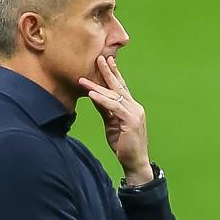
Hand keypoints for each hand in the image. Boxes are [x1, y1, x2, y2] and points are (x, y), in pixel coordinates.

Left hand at [79, 55, 153, 185]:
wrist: (135, 162)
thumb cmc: (124, 145)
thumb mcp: (111, 124)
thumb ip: (105, 110)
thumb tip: (94, 96)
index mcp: (131, 107)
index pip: (121, 88)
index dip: (113, 74)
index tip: (106, 61)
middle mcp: (135, 107)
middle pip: (119, 86)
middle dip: (108, 71)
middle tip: (100, 57)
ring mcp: (134, 113)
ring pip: (114, 95)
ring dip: (98, 86)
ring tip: (84, 79)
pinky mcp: (130, 121)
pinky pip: (114, 107)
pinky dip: (102, 100)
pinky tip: (91, 95)